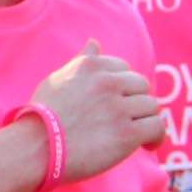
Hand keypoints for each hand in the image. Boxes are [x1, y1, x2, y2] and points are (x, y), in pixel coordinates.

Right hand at [31, 41, 166, 180]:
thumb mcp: (57, 79)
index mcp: (90, 66)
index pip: (124, 68)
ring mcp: (118, 108)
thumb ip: (81, 61)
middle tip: (126, 120)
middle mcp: (107, 82)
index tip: (116, 103)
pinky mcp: (127, 133)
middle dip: (136, 102)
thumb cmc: (40, 118)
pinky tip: (147, 146)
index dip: (122, 88)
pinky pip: (156, 127)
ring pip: (151, 106)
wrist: (34, 149)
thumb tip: (95, 42)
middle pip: (142, 86)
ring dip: (145, 120)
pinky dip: (156, 137)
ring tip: (135, 135)